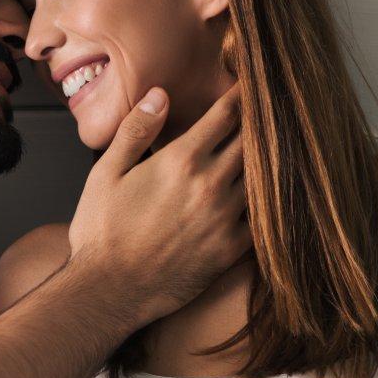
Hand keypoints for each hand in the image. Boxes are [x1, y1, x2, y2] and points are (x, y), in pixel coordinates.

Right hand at [66, 84, 248, 324]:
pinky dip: (268, 201)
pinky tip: (270, 194)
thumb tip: (160, 94)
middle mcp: (210, 184)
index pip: (226, 115)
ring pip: (263, 177)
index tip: (251, 84)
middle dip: (260, 122)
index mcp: (180, 160)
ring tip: (276, 146)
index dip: (241, 95)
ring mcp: (225, 218)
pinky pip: (264, 217)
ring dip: (268, 160)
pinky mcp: (232, 249)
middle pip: (252, 140)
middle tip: (270, 110)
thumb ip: (136, 130)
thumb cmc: (101, 233)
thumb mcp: (105, 173)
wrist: (110, 292)